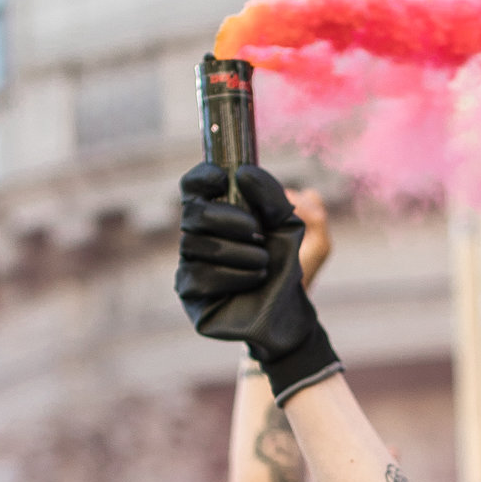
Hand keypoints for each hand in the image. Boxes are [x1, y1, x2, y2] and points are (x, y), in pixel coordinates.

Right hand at [175, 163, 339, 399]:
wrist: (290, 308)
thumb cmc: (285, 262)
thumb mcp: (288, 224)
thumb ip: (272, 195)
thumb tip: (244, 173)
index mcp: (216, 212)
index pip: (193, 187)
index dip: (202, 178)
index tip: (223, 178)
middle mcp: (198, 235)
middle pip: (195, 213)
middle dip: (229, 219)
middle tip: (258, 233)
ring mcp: (190, 262)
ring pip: (197, 245)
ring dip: (239, 253)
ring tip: (263, 264)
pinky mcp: (190, 290)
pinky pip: (199, 275)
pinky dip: (232, 276)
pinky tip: (252, 280)